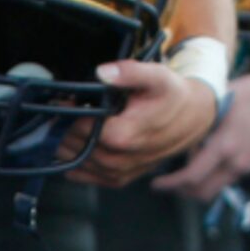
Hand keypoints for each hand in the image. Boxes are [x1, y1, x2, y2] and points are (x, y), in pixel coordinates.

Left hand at [72, 59, 218, 185]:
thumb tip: (102, 72)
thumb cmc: (172, 96)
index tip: (61, 103)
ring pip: (79, 163)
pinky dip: (76, 167)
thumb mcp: (156, 76)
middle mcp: (119, 159)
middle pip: (75, 147)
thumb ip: (129, 72)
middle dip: (62, 131)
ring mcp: (120, 172)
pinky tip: (69, 155)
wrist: (192, 119)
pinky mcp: (121, 178)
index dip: (66, 115)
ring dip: (66, 149)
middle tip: (56, 116)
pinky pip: (90, 177)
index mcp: (123, 135)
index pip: (79, 128)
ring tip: (60, 130)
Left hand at [153, 60, 249, 198]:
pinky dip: (214, 175)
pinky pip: (228, 177)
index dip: (170, 184)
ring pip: (216, 186)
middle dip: (182, 191)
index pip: (191, 177)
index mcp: (225, 146)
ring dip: (199, 183)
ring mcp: (249, 165)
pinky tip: (208, 158)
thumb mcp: (218, 102)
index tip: (156, 183)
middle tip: (166, 182)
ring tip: (186, 168)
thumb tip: (172, 132)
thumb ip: (198, 123)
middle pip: (203, 193)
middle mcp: (237, 162)